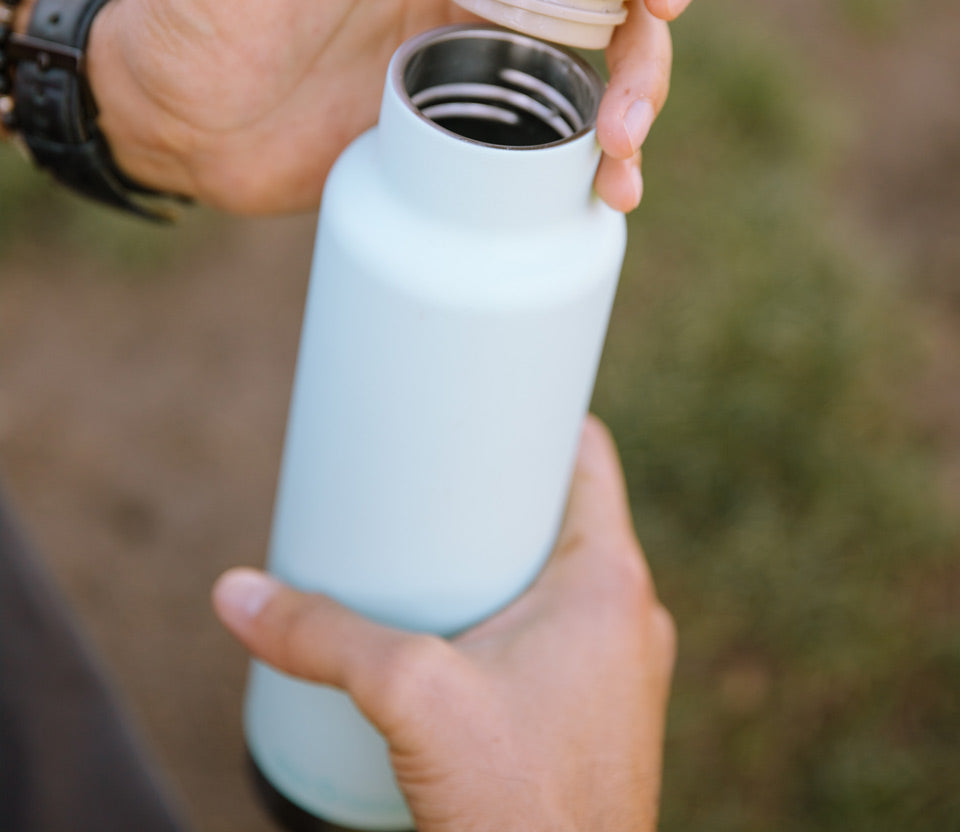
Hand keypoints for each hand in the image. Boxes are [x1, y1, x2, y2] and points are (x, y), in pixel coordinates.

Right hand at [213, 417, 675, 831]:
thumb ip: (321, 635)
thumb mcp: (409, 697)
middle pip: (567, 514)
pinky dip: (520, 612)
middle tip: (438, 472)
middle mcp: (632, 616)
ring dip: (511, 555)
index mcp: (610, 579)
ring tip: (442, 547)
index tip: (488, 397)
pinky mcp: (600, 718)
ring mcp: (623, 672)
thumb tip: (232, 593)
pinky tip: (467, 630)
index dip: (540, 414)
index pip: (586, 455)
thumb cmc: (518, 803)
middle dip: (504, 489)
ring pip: (566, 578)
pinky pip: (566, 634)